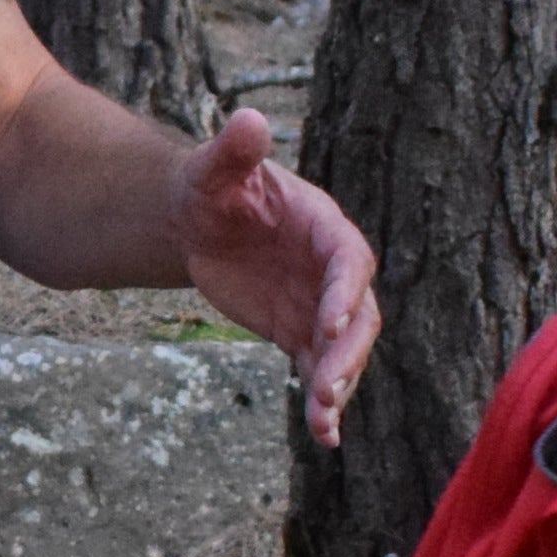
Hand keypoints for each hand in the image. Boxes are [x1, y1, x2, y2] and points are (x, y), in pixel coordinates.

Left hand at [172, 111, 380, 446]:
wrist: (199, 220)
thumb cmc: (210, 188)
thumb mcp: (213, 170)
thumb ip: (233, 151)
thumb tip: (247, 119)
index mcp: (324, 228)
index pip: (347, 263)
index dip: (342, 293)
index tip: (327, 323)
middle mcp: (333, 271)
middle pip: (358, 317)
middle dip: (346, 353)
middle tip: (326, 387)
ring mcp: (320, 306)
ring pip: (345, 352)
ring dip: (339, 386)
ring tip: (325, 421)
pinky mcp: (301, 334)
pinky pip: (320, 372)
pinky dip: (324, 404)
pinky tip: (323, 438)